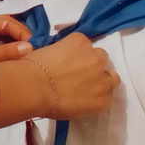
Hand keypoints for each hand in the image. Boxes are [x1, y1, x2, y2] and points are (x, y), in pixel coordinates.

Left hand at [0, 15, 31, 64]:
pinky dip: (5, 52)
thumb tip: (29, 47)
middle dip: (20, 36)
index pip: (6, 22)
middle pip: (4, 27)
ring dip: (14, 44)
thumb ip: (2, 54)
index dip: (21, 31)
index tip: (33, 46)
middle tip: (34, 51)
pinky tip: (14, 61)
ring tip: (28, 56)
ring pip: (0, 37)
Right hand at [0, 32, 118, 128]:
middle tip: (79, 77)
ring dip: (102, 82)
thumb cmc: (33, 69)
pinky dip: (98, 101)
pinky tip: (85, 103)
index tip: (71, 64)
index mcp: (80, 42)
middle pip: (101, 59)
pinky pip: (107, 99)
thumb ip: (60, 53)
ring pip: (111, 78)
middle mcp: (95, 56)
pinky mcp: (103, 99)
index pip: (85, 46)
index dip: (78, 56)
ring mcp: (102, 78)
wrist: (35, 88)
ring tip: (87, 91)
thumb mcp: (46, 50)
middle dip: (92, 66)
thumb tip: (59, 61)